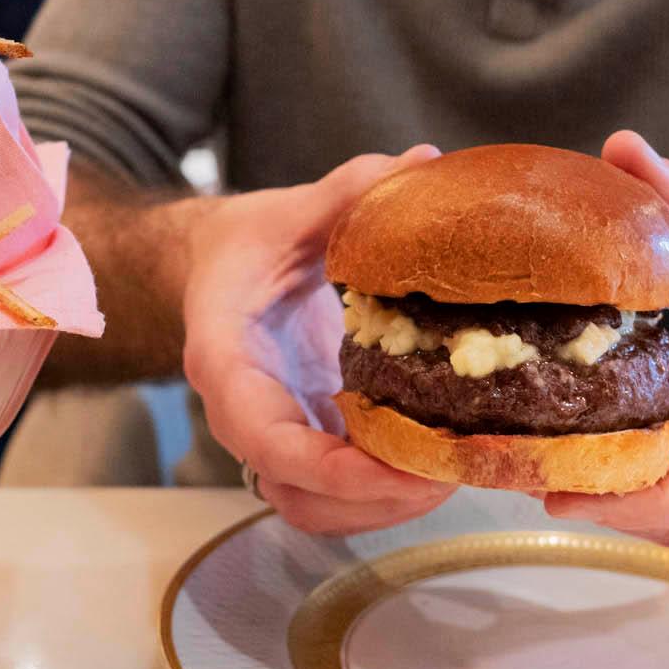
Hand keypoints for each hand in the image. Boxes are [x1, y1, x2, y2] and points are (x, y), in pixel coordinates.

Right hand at [183, 146, 455, 534]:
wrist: (219, 268)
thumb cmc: (249, 244)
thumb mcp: (291, 211)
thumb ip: (349, 189)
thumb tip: (424, 160)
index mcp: (225, 359)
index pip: (264, 437)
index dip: (327, 467)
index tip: (391, 470)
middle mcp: (243, 413)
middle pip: (293, 491)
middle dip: (370, 500)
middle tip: (445, 474)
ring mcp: (273, 435)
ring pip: (311, 508)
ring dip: (379, 509)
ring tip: (450, 476)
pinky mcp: (302, 442)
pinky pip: (332, 495)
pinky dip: (380, 497)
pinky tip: (435, 467)